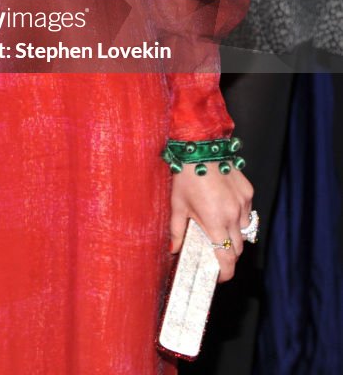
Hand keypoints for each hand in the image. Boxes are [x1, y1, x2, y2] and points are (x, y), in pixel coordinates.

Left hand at [170, 164, 253, 282]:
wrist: (200, 146)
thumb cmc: (186, 175)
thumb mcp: (177, 205)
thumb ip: (177, 231)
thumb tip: (173, 249)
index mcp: (215, 222)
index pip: (227, 258)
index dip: (225, 273)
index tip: (220, 277)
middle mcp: (233, 215)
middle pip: (238, 248)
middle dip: (229, 254)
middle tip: (216, 251)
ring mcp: (243, 203)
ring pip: (245, 231)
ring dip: (235, 235)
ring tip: (220, 228)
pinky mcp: (248, 191)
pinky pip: (247, 212)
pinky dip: (239, 217)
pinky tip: (225, 208)